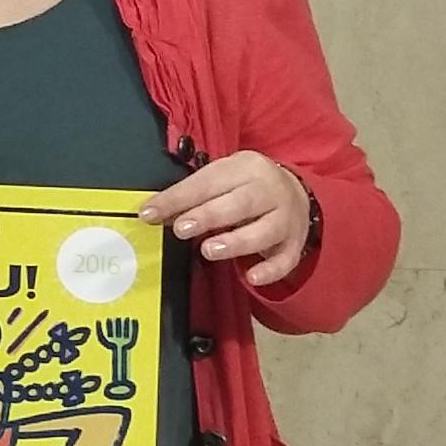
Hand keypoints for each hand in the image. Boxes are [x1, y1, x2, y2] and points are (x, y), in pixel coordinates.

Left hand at [142, 151, 313, 287]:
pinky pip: (286, 258)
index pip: (208, 182)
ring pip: (265, 230)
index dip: (177, 198)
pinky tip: (251, 277)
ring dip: (236, 242)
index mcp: (246, 168)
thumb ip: (194, 196)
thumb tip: (157, 213)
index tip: (149, 213)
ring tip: (208, 250)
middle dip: (208, 216)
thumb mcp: (222, 178)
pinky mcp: (295, 242)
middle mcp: (269, 190)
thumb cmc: (246, 186)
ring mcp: (286, 217)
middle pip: (240, 203)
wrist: (296, 191)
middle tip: (181, 229)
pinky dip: (270, 270)